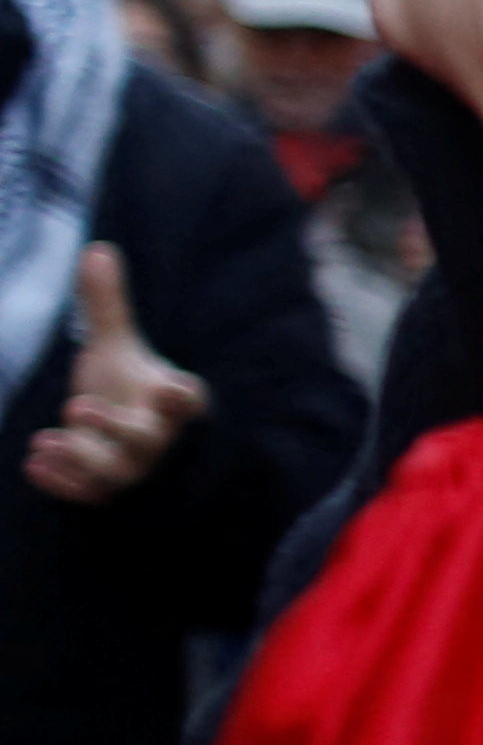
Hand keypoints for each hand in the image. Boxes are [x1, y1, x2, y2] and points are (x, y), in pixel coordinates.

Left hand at [20, 246, 201, 504]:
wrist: (117, 437)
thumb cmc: (124, 387)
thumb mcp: (113, 345)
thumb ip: (106, 305)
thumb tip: (97, 250)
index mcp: (169, 400)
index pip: (186, 400)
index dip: (180, 398)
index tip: (171, 389)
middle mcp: (156, 436)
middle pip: (145, 439)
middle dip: (114, 428)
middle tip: (78, 407)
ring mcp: (132, 466)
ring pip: (113, 471)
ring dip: (79, 459)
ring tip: (44, 441)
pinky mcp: (105, 489)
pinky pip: (87, 493)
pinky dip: (62, 484)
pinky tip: (33, 465)